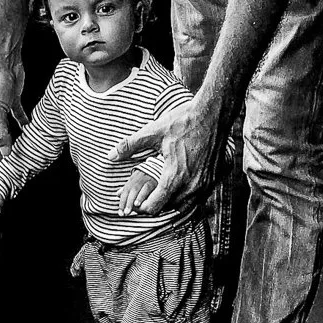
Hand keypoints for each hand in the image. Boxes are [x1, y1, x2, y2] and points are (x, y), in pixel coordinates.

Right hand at [0, 61, 28, 168]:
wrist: (5, 62)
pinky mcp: (12, 100)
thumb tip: (5, 152)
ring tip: (12, 151)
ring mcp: (0, 108)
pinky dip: (21, 124)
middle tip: (0, 163)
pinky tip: (27, 129)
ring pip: (2, 129)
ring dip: (6, 140)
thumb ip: (0, 132)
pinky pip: (17, 116)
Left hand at [110, 100, 220, 214]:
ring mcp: (204, 185)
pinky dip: (185, 196)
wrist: (213, 114)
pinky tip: (178, 184)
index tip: (134, 200)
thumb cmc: (182, 121)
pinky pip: (197, 198)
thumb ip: (130, 146)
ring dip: (170, 202)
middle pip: (167, 208)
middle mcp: (191, 186)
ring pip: (183, 205)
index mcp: (173, 176)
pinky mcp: (213, 180)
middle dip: (153, 204)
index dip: (140, 207)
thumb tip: (110, 156)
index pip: (154, 207)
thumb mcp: (153, 131)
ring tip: (160, 190)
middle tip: (143, 195)